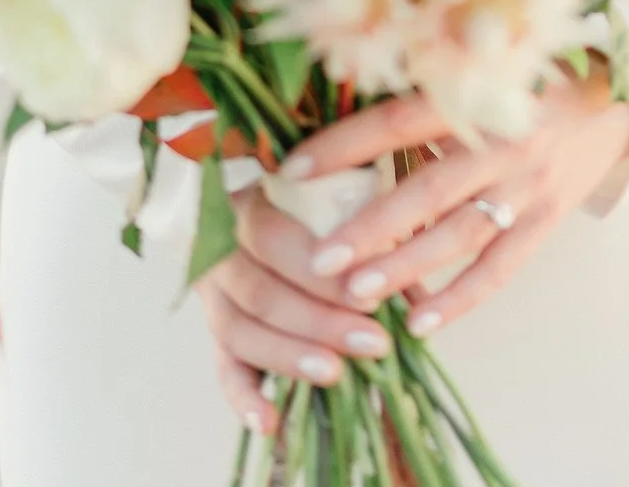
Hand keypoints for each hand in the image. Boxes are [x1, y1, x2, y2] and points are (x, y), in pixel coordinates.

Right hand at [195, 182, 393, 435]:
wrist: (257, 207)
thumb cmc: (312, 204)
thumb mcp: (339, 205)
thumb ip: (370, 244)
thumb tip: (416, 300)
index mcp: (247, 205)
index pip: (277, 241)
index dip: (322, 276)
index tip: (371, 297)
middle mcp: (220, 250)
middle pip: (261, 292)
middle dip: (320, 322)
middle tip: (373, 343)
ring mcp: (212, 294)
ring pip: (239, 332)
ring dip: (289, 356)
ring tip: (335, 374)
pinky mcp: (217, 332)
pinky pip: (223, 369)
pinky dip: (244, 399)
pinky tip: (271, 423)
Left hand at [278, 64, 628, 341]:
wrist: (614, 96)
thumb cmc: (527, 78)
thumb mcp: (480, 70)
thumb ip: (424, 94)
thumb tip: (337, 115)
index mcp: (478, 92)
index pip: (398, 121)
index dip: (344, 146)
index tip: (292, 170)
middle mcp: (504, 140)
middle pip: (428, 189)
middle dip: (370, 226)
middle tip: (319, 257)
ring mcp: (529, 185)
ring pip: (459, 235)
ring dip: (406, 267)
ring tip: (355, 292)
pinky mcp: (548, 220)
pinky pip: (500, 268)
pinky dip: (459, 298)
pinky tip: (419, 323)